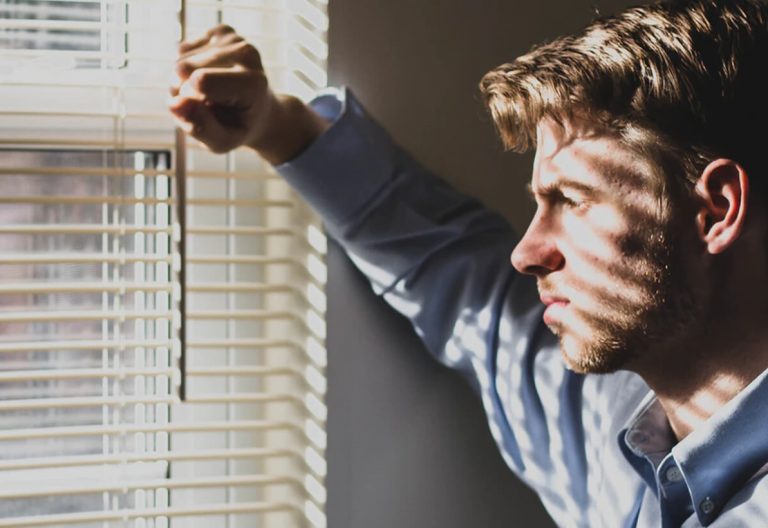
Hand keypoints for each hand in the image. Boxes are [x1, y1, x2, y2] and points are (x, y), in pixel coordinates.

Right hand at [169, 25, 327, 162]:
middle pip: (183, 69)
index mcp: (253, 83)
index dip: (191, 102)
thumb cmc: (239, 127)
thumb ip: (200, 128)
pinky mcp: (222, 32)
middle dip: (185, 92)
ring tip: (209, 95)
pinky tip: (207, 77)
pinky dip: (188, 69)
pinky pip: (182, 50)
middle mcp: (246, 53)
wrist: (259, 111)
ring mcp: (235, 39)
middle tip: (208, 106)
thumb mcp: (223, 142)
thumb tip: (174, 103)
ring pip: (179, 60)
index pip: (199, 81)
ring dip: (185, 83)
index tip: (207, 112)